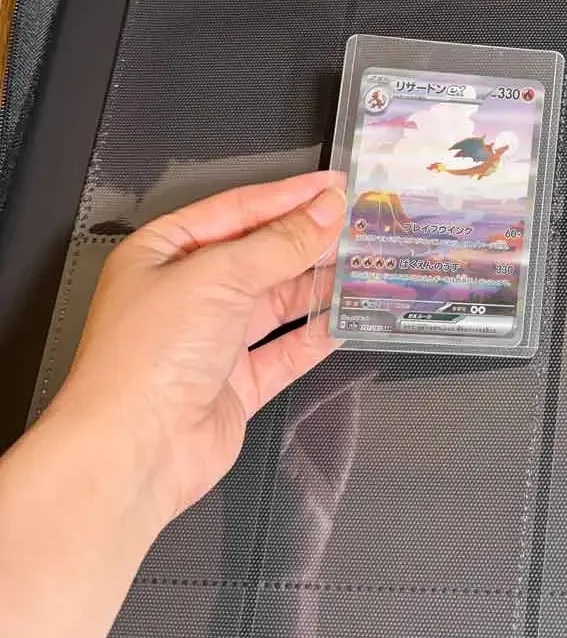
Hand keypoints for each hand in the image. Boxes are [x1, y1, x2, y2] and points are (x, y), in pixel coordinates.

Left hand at [47, 172, 347, 529]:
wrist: (134, 451)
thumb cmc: (143, 360)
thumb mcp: (217, 276)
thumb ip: (280, 243)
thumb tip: (324, 211)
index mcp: (163, 254)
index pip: (237, 211)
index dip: (289, 196)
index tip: (334, 187)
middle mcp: (185, 295)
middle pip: (261, 255)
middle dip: (310, 240)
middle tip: (358, 224)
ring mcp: (212, 340)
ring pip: (278, 302)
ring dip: (320, 285)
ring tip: (362, 265)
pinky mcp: (235, 383)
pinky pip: (287, 349)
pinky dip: (319, 334)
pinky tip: (347, 317)